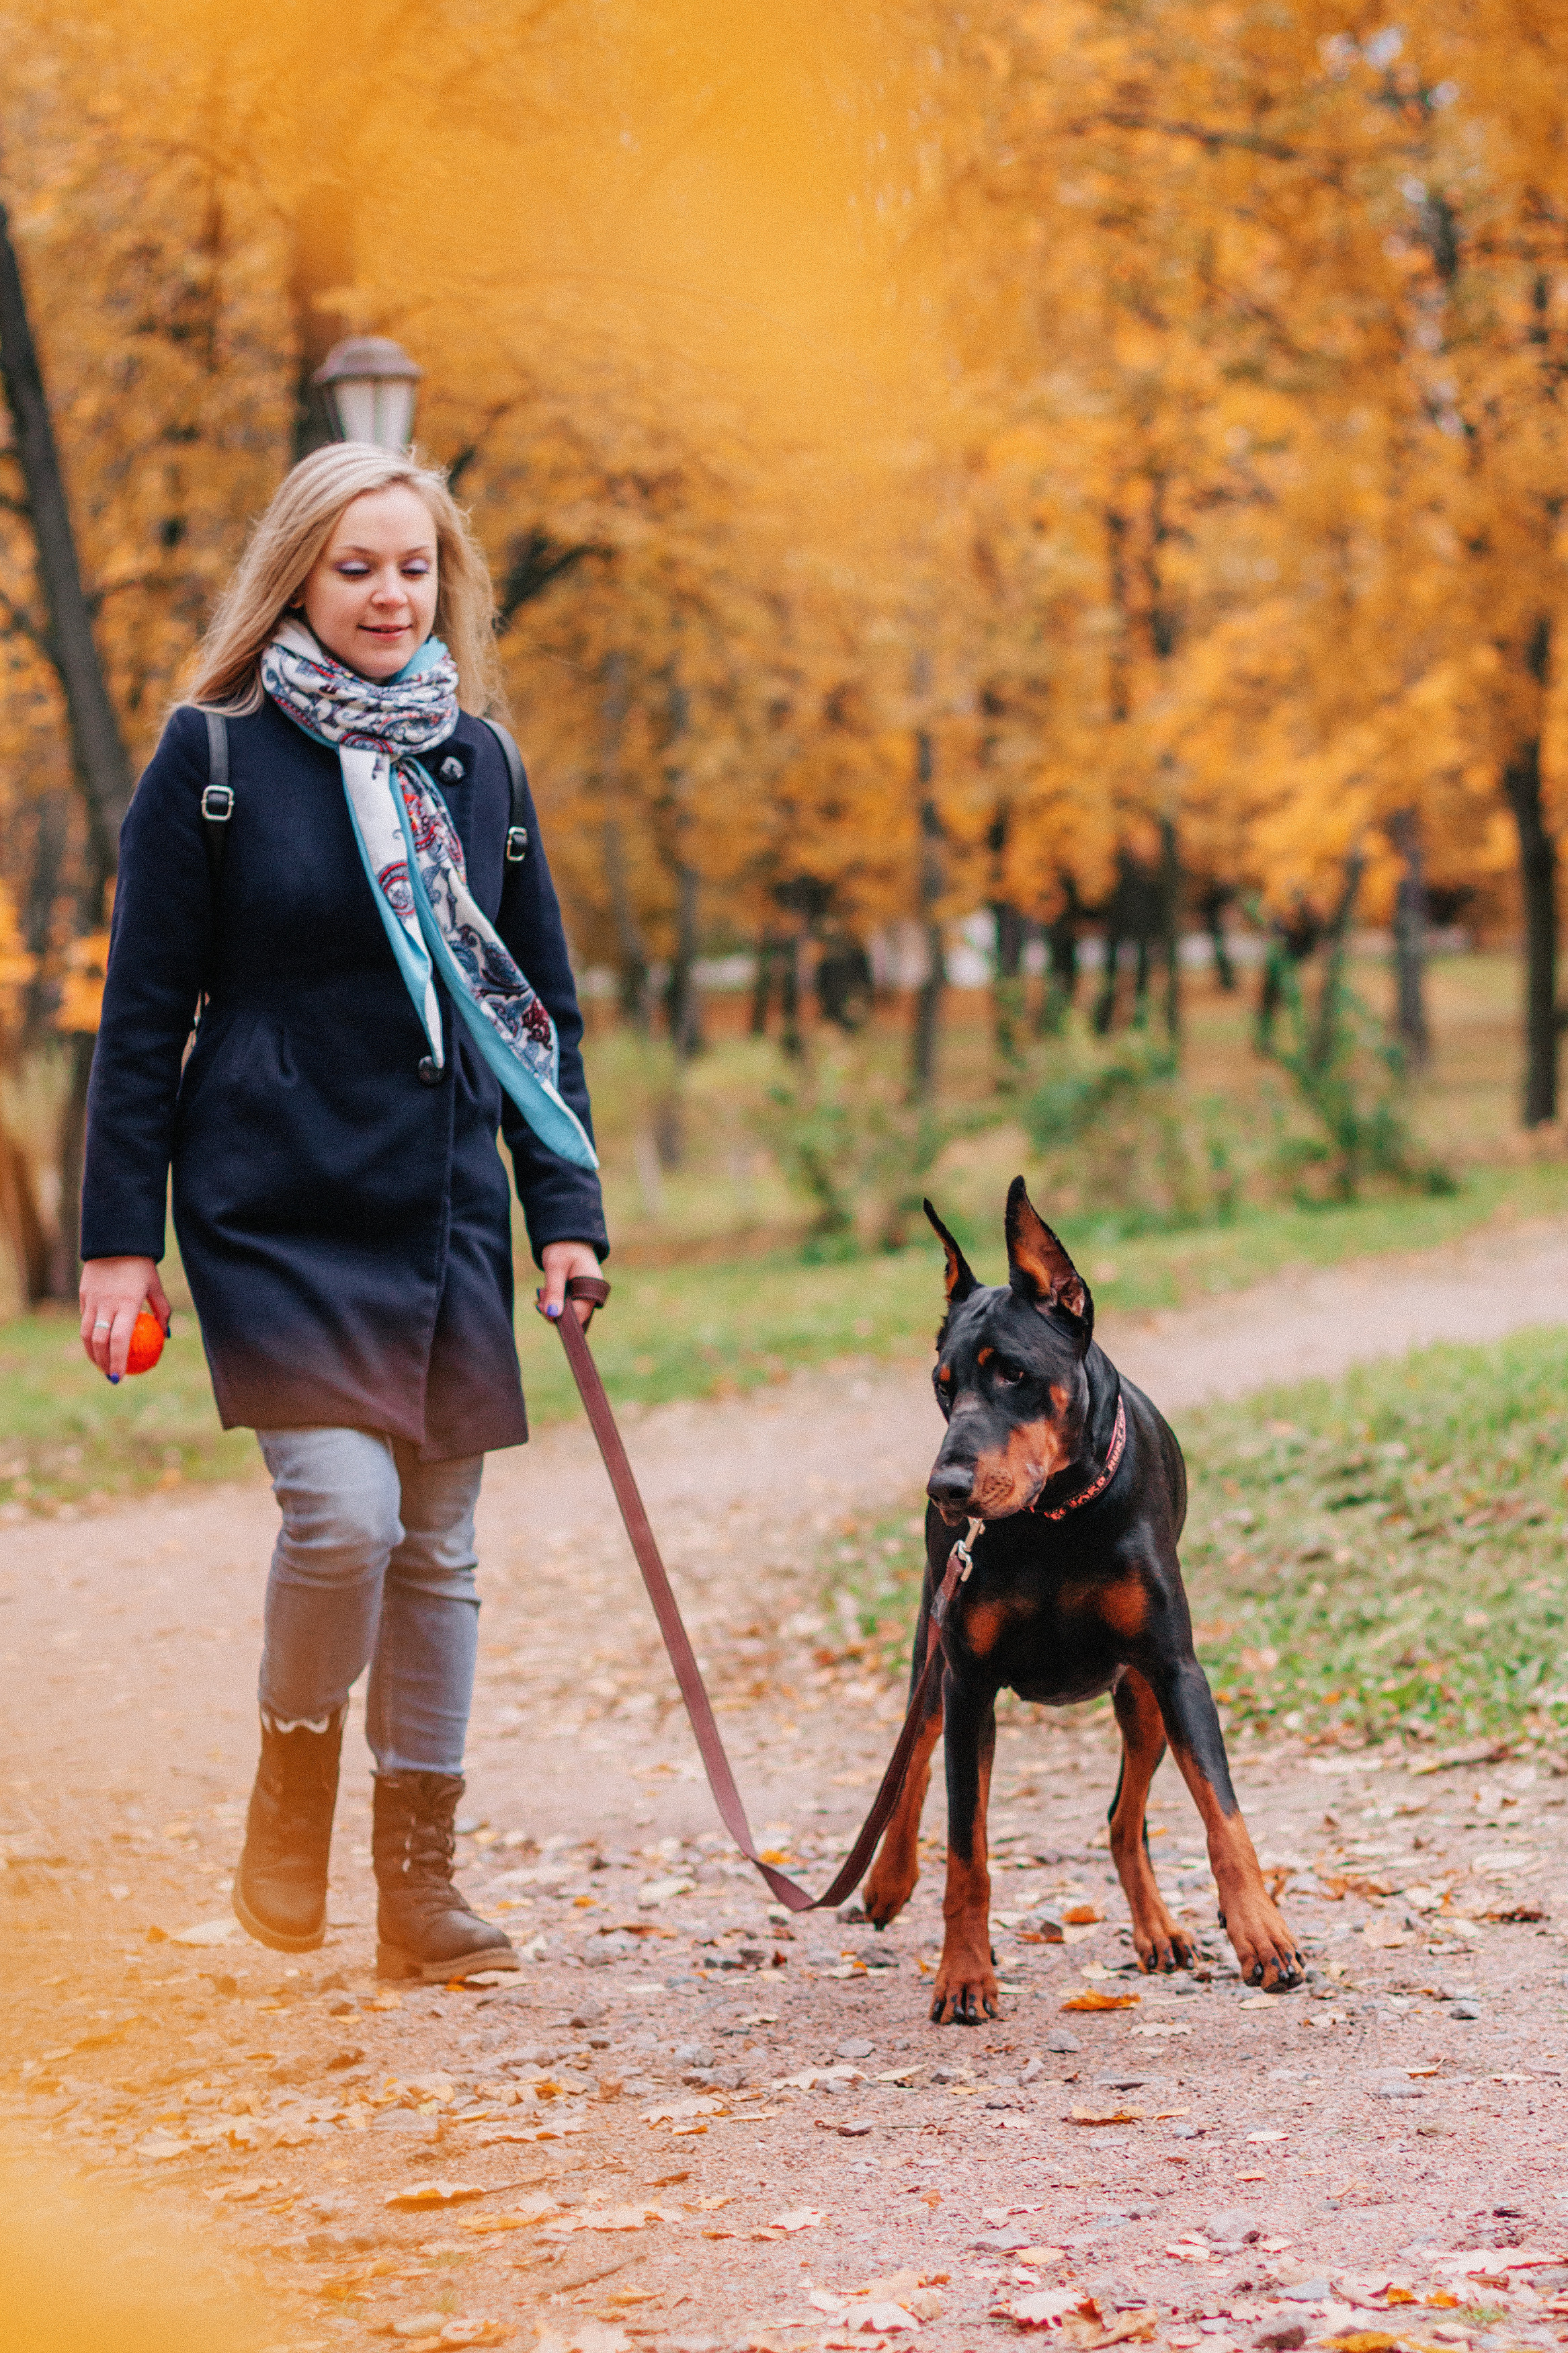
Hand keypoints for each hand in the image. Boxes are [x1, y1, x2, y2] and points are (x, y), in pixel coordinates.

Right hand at [80, 1256, 169, 1382]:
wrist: (116, 1241)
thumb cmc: (141, 1266)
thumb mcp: (155, 1287)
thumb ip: (162, 1311)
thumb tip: (166, 1336)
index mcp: (127, 1303)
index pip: (120, 1340)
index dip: (118, 1361)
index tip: (120, 1377)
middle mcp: (107, 1303)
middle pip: (99, 1342)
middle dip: (102, 1363)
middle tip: (111, 1376)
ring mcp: (92, 1299)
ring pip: (85, 1334)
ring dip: (92, 1353)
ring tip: (101, 1364)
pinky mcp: (83, 1295)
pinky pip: (85, 1319)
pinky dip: (89, 1335)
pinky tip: (96, 1343)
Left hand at [537, 1240, 602, 1326]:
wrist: (567, 1236)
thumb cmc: (562, 1247)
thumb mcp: (555, 1267)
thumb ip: (554, 1291)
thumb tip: (552, 1315)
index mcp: (591, 1285)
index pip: (579, 1312)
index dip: (560, 1316)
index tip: (542, 1308)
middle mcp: (592, 1292)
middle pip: (576, 1315)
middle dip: (555, 1311)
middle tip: (539, 1299)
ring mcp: (586, 1294)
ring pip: (571, 1312)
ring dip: (554, 1307)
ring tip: (542, 1293)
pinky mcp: (579, 1294)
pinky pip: (569, 1306)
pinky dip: (556, 1303)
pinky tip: (547, 1293)